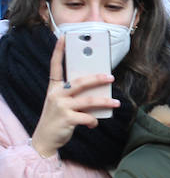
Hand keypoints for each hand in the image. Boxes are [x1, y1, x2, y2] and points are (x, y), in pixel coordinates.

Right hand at [30, 36, 119, 157]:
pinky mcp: (67, 119)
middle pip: (79, 82)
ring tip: (116, 103)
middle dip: (97, 78)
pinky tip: (94, 124)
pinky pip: (87, 118)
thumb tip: (99, 93)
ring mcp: (60, 106)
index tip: (64, 37)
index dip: (58, 51)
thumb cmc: (57, 119)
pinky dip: (94, 121)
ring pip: (88, 101)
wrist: (45, 139)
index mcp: (54, 88)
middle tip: (111, 76)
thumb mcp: (62, 104)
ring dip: (105, 102)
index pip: (55, 66)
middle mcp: (56, 94)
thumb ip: (76, 96)